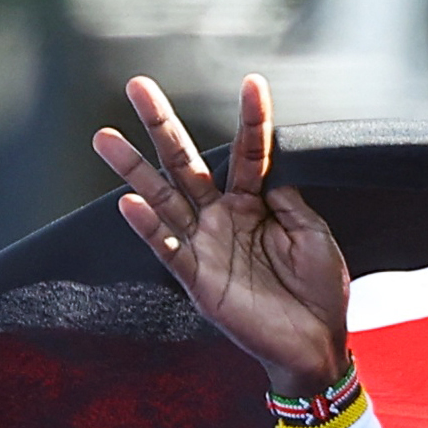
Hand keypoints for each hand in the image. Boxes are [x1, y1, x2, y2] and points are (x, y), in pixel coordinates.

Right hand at [93, 74, 349, 395]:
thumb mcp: (314, 237)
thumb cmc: (321, 292)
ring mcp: (207, 245)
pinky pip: (170, 249)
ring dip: (135, 170)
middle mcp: (224, 217)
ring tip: (106, 138)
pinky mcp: (199, 279)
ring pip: (165, 199)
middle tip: (138, 86)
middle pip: (188, 163)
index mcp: (256, 203)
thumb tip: (271, 168)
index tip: (252, 82)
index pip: (250, 152)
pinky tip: (127, 203)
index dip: (252, 120)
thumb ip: (289, 201)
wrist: (316, 346)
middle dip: (162, 125)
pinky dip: (149, 228)